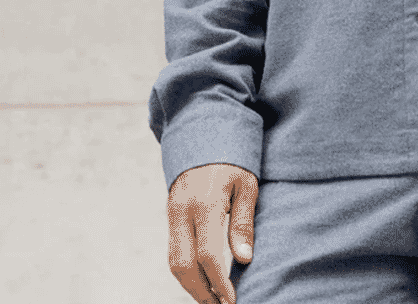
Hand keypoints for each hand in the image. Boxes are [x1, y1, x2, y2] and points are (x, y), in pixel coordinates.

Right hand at [168, 163, 258, 303]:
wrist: (204, 130)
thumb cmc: (233, 158)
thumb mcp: (247, 184)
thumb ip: (243, 222)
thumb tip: (244, 259)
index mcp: (205, 202)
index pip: (207, 254)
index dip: (219, 282)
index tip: (232, 299)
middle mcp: (183, 210)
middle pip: (183, 265)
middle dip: (200, 292)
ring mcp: (173, 212)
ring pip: (174, 261)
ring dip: (191, 285)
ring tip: (212, 299)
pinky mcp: (170, 214)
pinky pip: (174, 249)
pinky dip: (186, 270)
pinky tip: (202, 279)